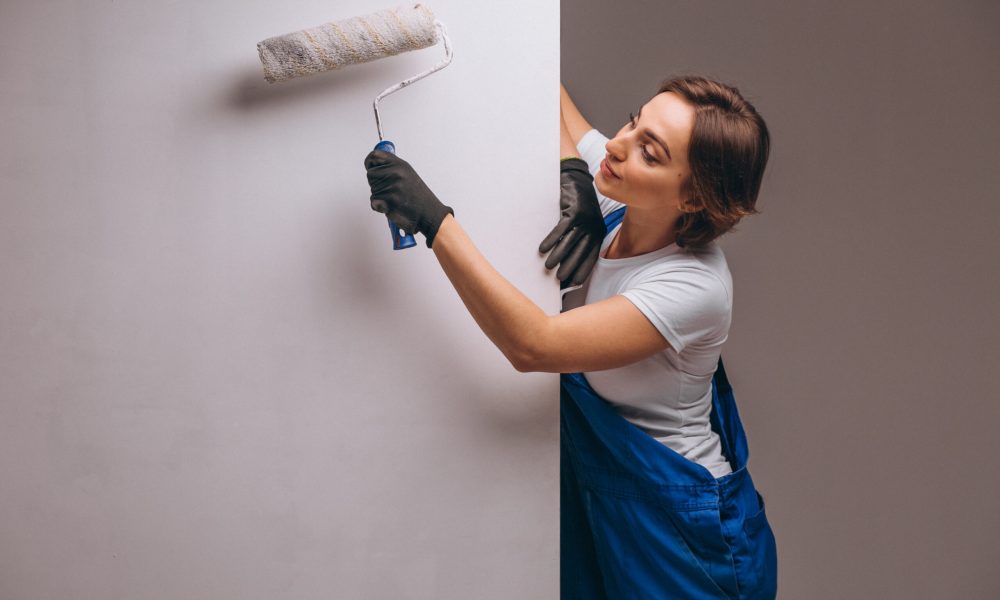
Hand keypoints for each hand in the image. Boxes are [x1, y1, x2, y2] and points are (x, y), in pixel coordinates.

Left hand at [364, 150, 454, 248]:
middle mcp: (395, 173)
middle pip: (370, 175)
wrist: (429, 213)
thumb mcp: (408, 174)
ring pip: (373, 190)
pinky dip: (379, 206)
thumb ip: (392, 168)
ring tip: (395, 199)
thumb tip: (374, 166)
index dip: (370, 163)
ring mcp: (392, 186)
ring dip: (380, 196)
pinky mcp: (389, 200)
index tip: (371, 168)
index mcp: (400, 165)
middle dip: (376, 183)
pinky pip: (373, 201)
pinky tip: (390, 206)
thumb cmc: (418, 197)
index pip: (375, 156)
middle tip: (391, 190)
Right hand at [539, 158, 605, 285]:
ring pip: (570, 242)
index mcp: (599, 231)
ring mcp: (584, 218)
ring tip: (548, 267)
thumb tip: (571, 260)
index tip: (575, 282)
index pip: (592, 255)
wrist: (575, 180)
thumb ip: (584, 237)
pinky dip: (551, 240)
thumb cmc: (578, 204)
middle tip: (560, 279)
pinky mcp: (573, 210)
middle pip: (580, 251)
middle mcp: (594, 226)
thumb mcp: (587, 221)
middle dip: (570, 266)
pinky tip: (543, 249)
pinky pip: (561, 229)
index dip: (584, 269)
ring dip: (558, 256)